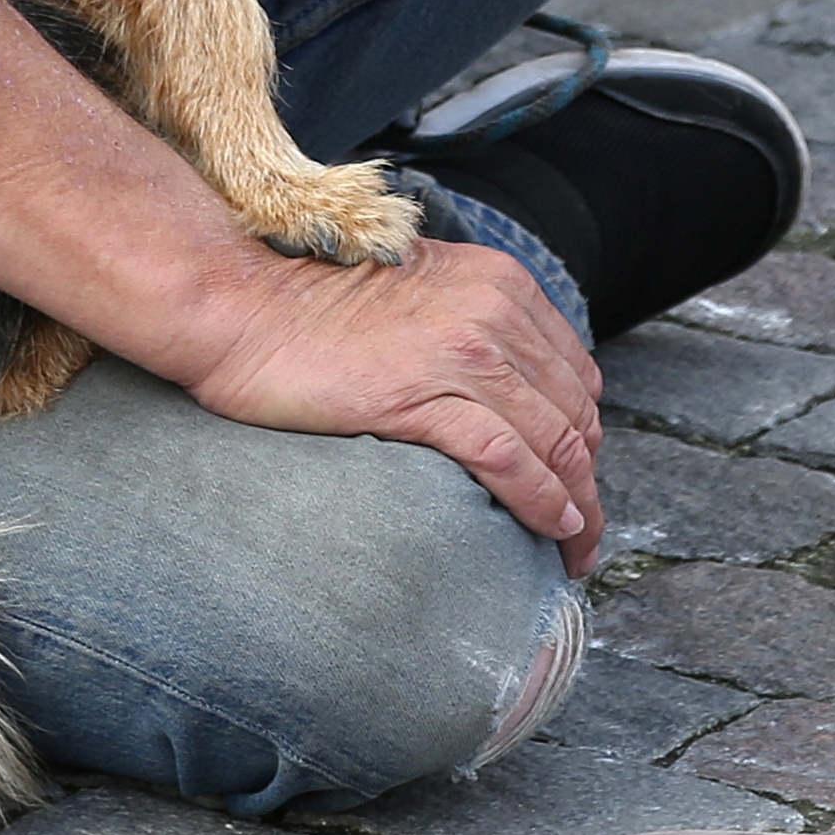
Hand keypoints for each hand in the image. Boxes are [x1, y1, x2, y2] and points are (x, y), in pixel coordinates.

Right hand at [178, 232, 605, 574]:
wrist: (244, 307)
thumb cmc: (318, 311)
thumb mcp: (422, 294)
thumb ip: (475, 327)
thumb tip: (513, 400)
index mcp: (500, 283)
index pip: (576, 376)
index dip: (585, 439)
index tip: (578, 486)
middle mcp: (493, 311)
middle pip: (575, 415)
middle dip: (589, 484)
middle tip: (584, 537)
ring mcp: (460, 352)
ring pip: (552, 441)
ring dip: (576, 507)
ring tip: (573, 551)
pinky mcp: (420, 395)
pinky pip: (506, 458)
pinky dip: (539, 500)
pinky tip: (549, 528)